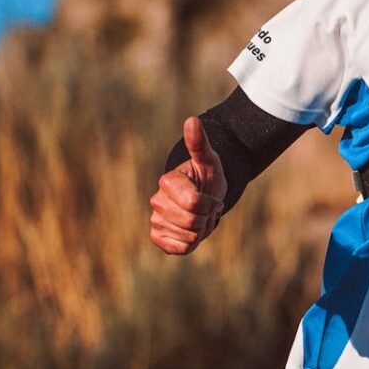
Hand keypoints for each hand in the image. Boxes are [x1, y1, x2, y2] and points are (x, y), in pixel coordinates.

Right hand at [149, 117, 226, 253]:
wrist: (204, 195)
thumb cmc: (208, 176)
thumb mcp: (210, 160)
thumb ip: (200, 143)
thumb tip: (192, 120)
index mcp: (167, 182)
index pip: (194, 204)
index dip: (211, 204)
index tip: (212, 196)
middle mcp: (156, 201)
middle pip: (192, 221)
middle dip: (207, 217)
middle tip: (208, 207)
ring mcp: (156, 220)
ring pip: (188, 236)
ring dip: (201, 230)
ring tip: (200, 217)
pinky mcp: (158, 237)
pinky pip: (179, 248)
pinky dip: (190, 243)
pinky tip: (191, 230)